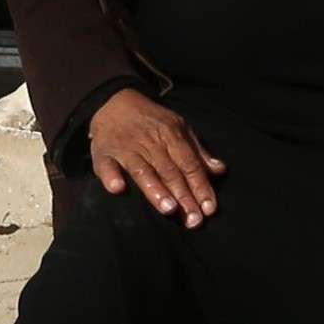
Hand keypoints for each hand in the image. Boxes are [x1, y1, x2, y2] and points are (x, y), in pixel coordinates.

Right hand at [85, 91, 225, 225]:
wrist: (114, 102)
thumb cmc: (152, 121)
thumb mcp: (179, 127)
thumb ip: (198, 152)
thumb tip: (220, 171)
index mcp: (172, 136)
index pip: (190, 164)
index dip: (200, 186)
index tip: (209, 209)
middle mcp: (150, 143)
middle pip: (170, 172)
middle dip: (183, 197)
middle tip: (193, 220)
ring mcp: (126, 148)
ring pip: (143, 171)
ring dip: (155, 190)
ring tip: (168, 209)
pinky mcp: (104, 153)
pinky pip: (106, 166)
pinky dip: (111, 177)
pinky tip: (117, 189)